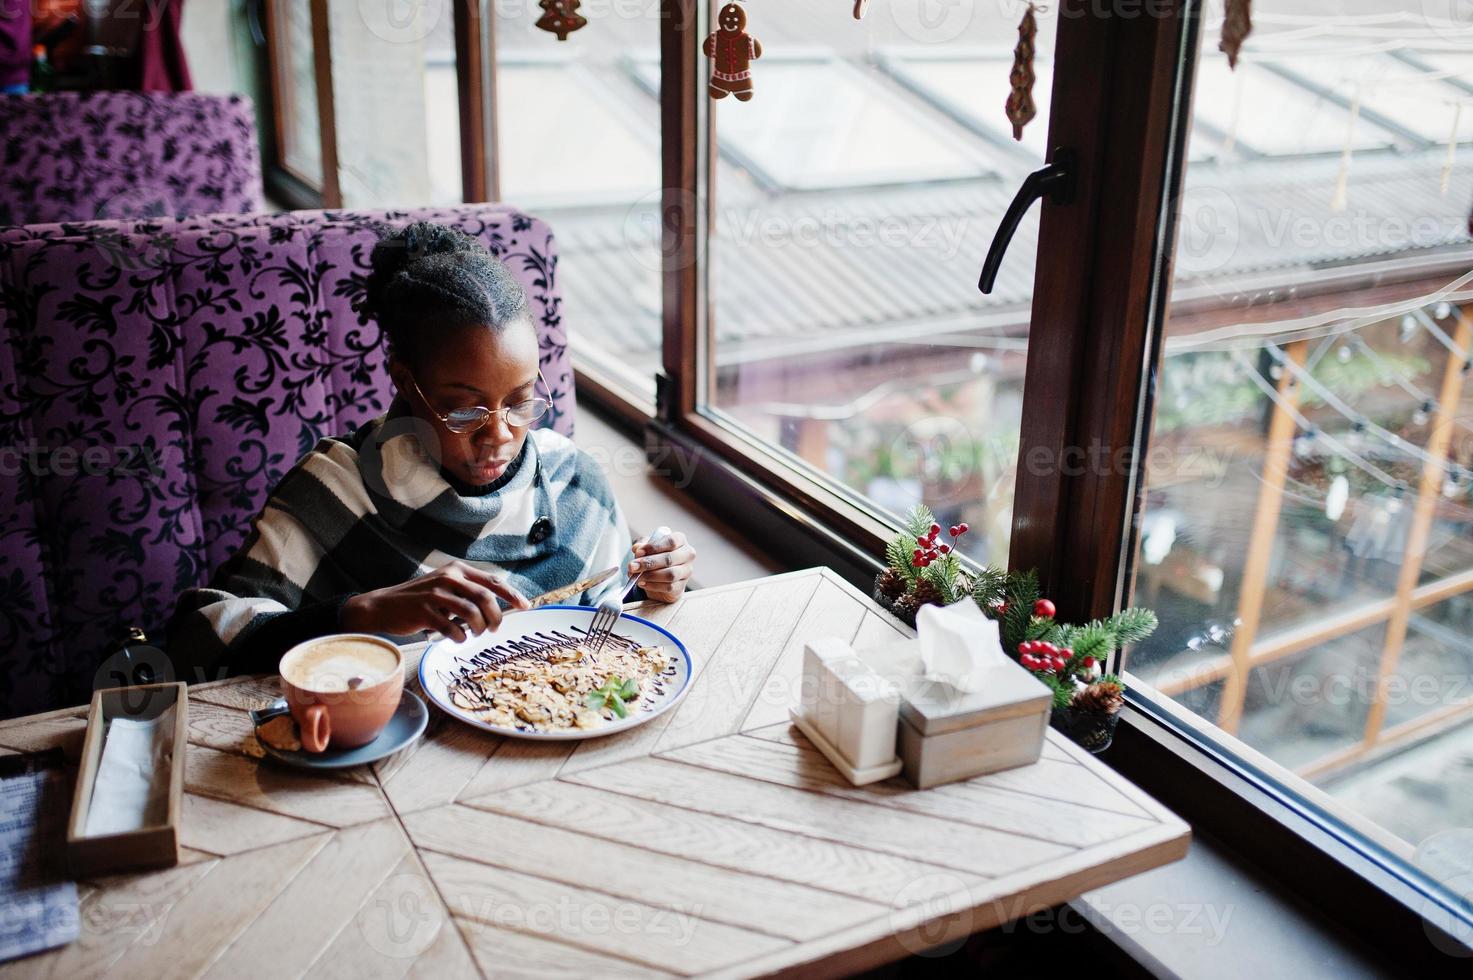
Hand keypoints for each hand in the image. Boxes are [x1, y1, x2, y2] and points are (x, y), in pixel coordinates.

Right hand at [340, 560, 529, 641]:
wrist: (383, 606)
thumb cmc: (420, 600)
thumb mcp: (445, 586)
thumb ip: (468, 592)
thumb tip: (499, 607)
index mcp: (457, 569)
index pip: (492, 581)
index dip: (512, 595)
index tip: (526, 607)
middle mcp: (448, 577)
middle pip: (486, 598)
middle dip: (496, 617)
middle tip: (495, 629)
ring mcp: (435, 594)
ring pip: (472, 614)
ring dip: (478, 629)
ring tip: (474, 634)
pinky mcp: (424, 611)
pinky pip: (454, 629)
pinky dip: (460, 638)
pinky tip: (458, 639)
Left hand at [628, 530, 695, 603]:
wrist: (662, 576)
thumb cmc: (656, 556)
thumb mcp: (647, 547)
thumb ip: (642, 546)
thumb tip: (637, 549)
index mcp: (680, 540)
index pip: (670, 541)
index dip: (654, 547)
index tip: (638, 552)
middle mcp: (687, 554)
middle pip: (669, 559)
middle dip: (648, 563)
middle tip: (632, 566)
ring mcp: (686, 571)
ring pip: (670, 574)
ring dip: (650, 576)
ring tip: (637, 576)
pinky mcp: (682, 586)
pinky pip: (668, 587)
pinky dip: (653, 586)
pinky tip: (642, 583)